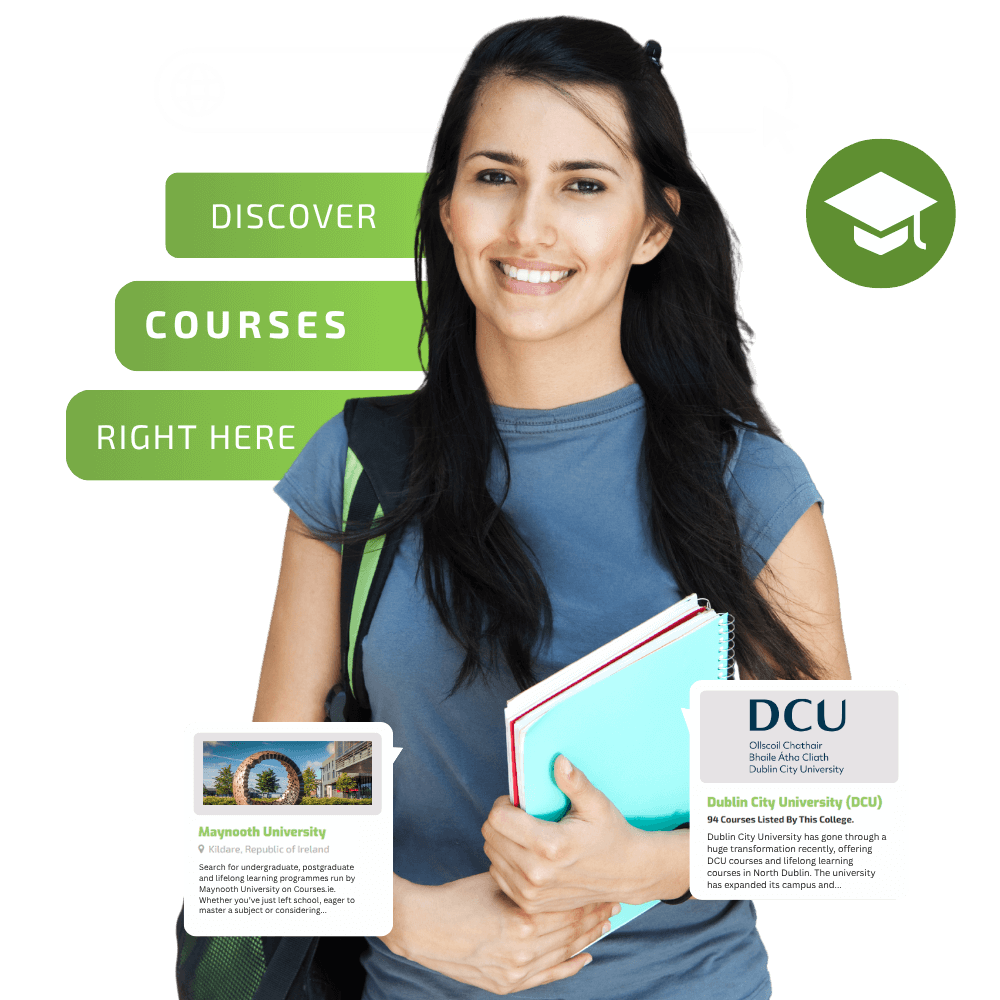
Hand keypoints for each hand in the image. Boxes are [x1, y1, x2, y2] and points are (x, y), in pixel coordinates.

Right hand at [381, 871, 616, 995]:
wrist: (422, 928)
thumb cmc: (457, 898)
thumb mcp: (496, 882)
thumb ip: (526, 883)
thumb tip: (552, 871)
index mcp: (522, 920)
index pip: (567, 909)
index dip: (587, 897)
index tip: (603, 885)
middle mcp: (524, 950)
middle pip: (570, 932)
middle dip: (593, 915)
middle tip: (611, 901)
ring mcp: (516, 971)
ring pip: (563, 953)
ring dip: (586, 938)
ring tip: (603, 922)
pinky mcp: (507, 984)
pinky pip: (547, 976)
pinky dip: (568, 966)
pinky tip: (585, 957)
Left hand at [482, 755, 671, 912]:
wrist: (626, 874)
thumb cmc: (611, 834)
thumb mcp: (597, 805)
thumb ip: (575, 783)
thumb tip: (558, 761)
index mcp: (550, 846)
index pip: (498, 819)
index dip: (503, 804)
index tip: (519, 802)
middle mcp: (536, 873)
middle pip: (491, 836)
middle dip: (501, 820)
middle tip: (522, 816)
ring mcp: (531, 893)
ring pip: (491, 855)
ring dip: (502, 840)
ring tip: (526, 835)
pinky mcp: (529, 905)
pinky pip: (498, 875)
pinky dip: (505, 861)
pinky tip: (526, 853)